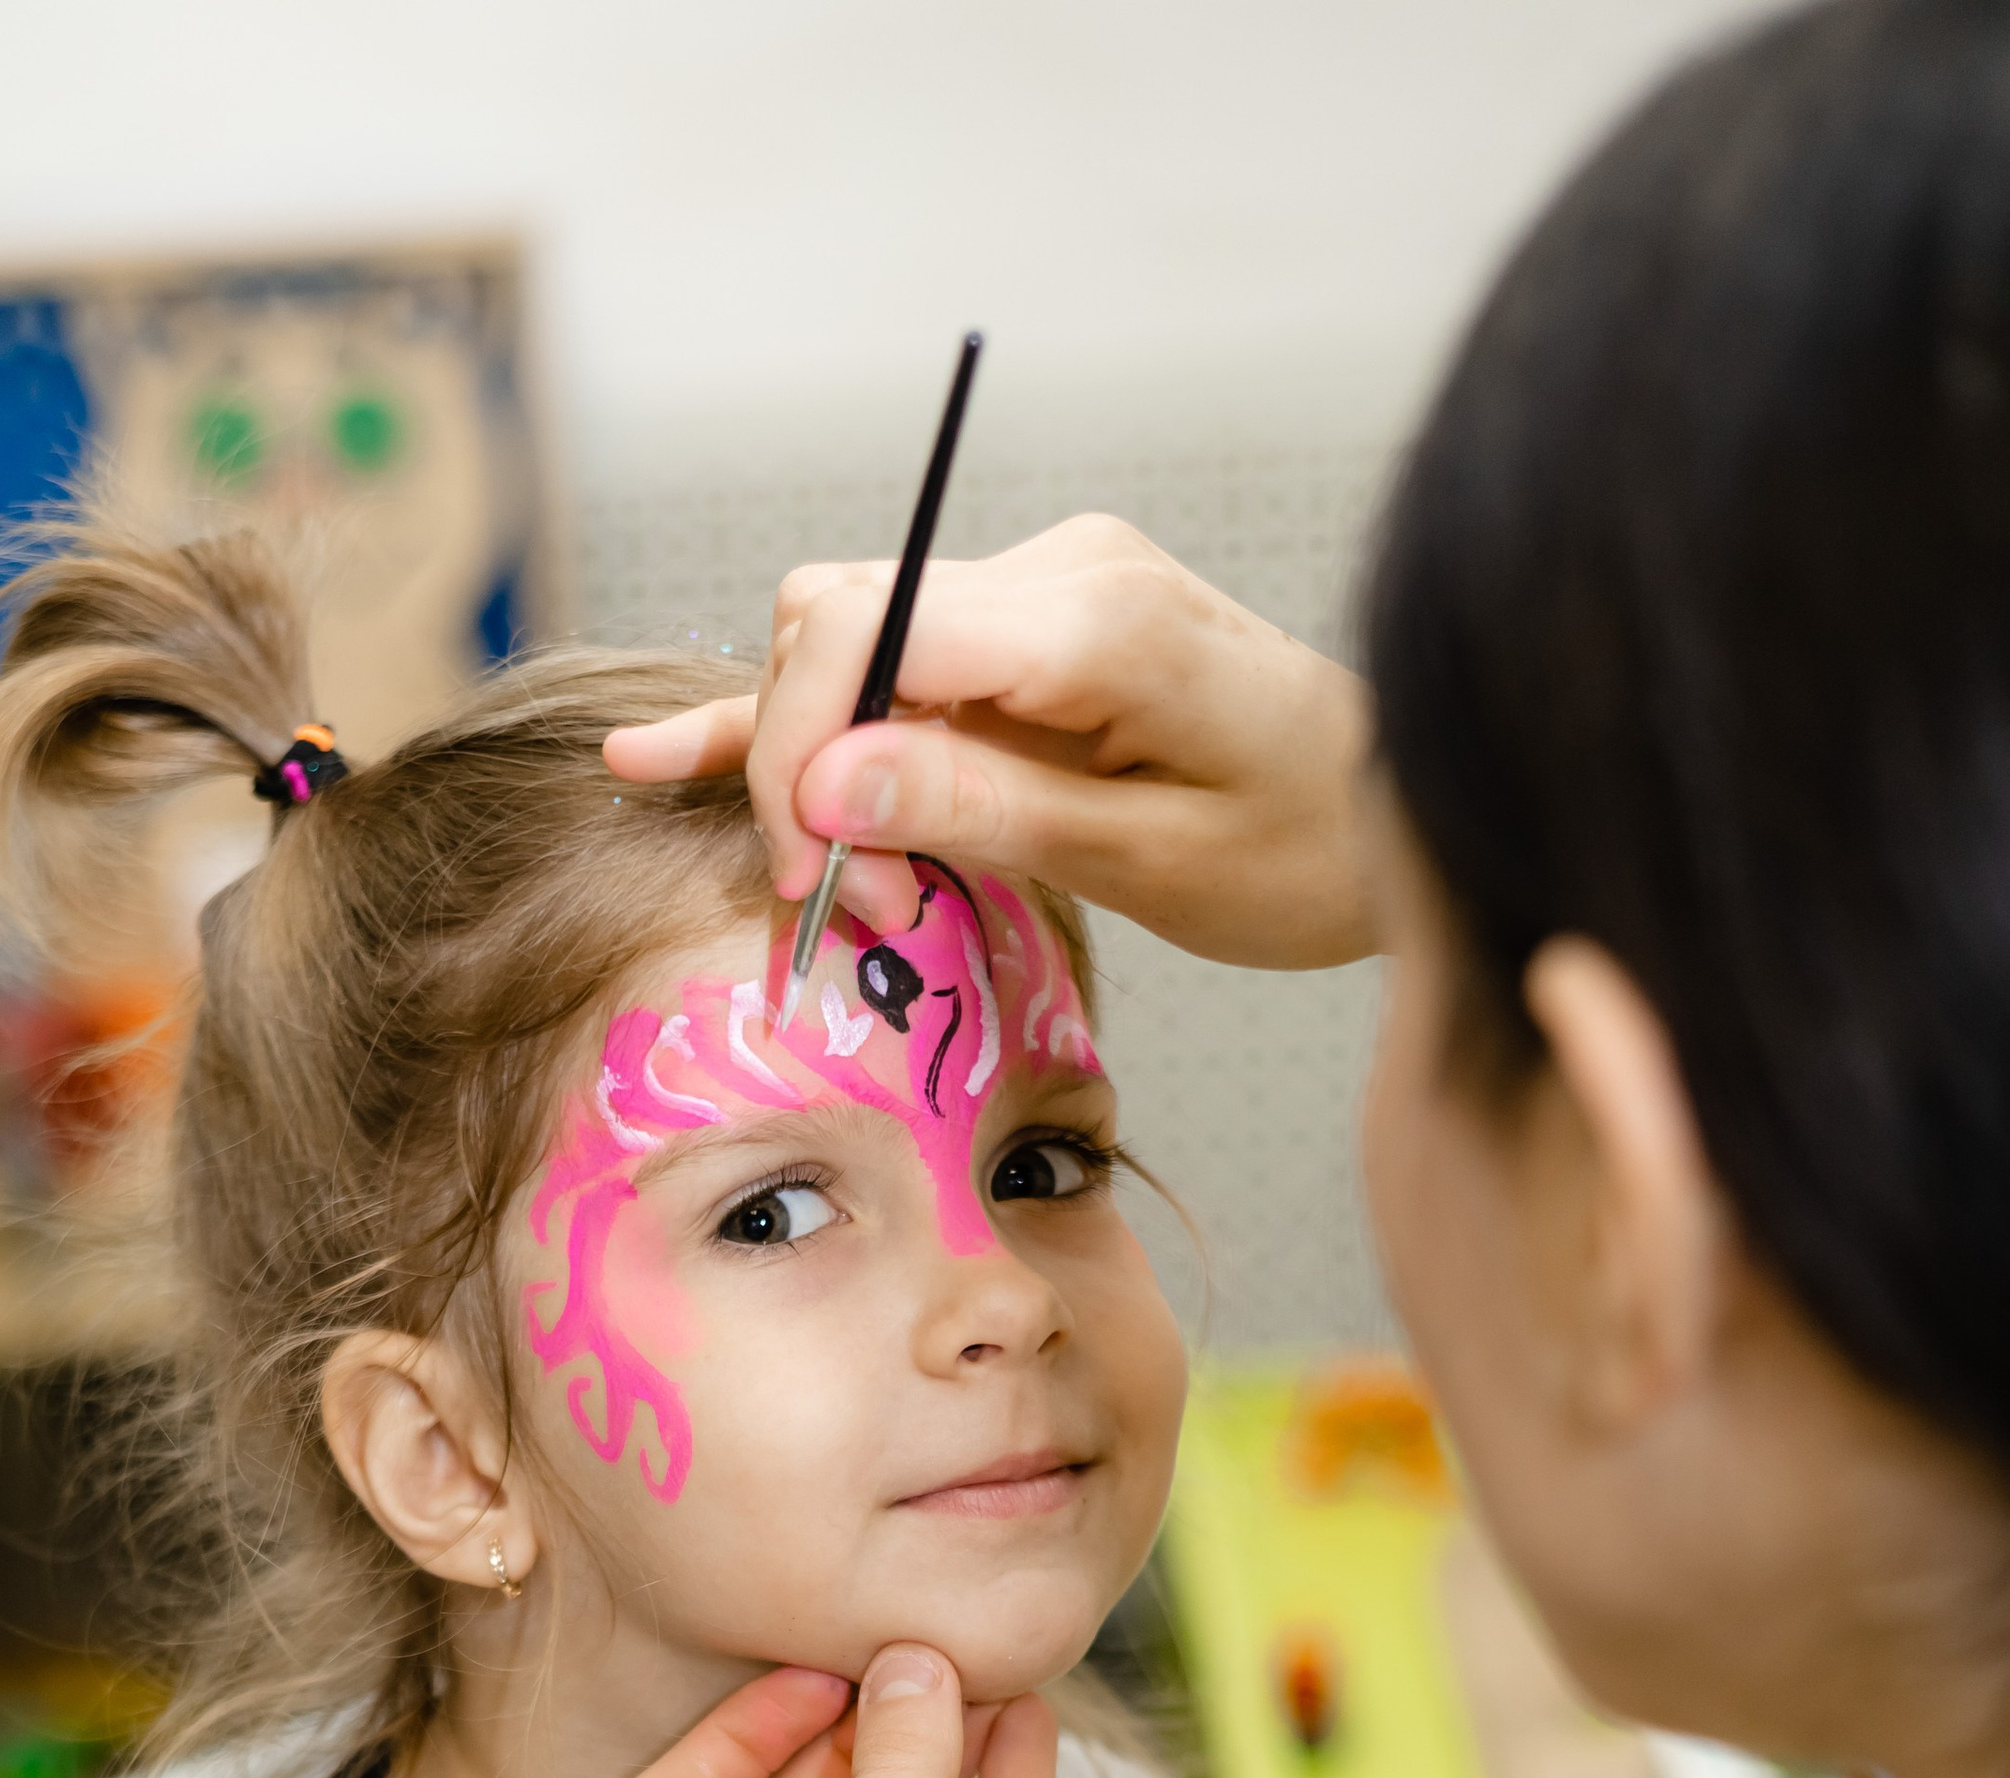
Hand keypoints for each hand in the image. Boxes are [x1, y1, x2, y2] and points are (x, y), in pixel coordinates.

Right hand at [604, 513, 1377, 970]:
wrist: (1402, 807)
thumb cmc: (1306, 852)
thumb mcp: (1147, 862)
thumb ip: (981, 811)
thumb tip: (825, 786)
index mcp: (1095, 618)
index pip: (872, 628)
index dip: (801, 749)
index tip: (809, 877)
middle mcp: (1057, 574)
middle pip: (840, 622)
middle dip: (802, 764)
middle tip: (838, 906)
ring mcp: (1042, 592)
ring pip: (850, 644)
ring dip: (813, 764)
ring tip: (844, 886)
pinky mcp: (1032, 633)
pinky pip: (896, 663)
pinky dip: (801, 718)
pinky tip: (670, 752)